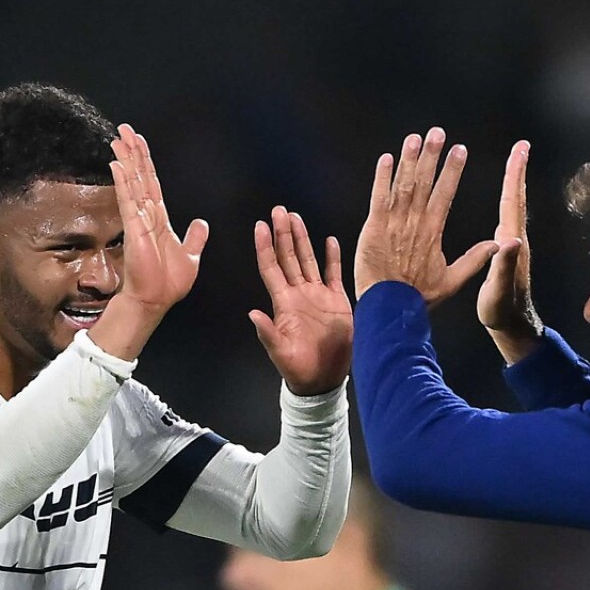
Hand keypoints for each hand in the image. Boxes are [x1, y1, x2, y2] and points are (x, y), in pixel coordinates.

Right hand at [91, 124, 210, 361]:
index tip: (138, 142)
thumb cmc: (168, 283)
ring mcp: (138, 220)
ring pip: (132, 183)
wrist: (155, 301)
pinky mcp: (133, 228)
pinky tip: (117, 164)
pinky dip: (124, 181)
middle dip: (133, 152)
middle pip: (139, 176)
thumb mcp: (190, 257)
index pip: (152, 183)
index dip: (145, 162)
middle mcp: (146, 215)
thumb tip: (202, 223)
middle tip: (124, 129)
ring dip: (126, 160)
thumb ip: (194, 238)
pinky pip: (128, 200)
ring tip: (118, 138)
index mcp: (159, 219)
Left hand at [249, 207, 352, 395]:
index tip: (260, 226)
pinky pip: (333, 273)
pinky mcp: (336, 301)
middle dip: (283, 233)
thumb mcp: (280, 353)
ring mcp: (317, 296)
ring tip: (296, 218)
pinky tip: (329, 240)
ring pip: (308, 260)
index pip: (271, 268)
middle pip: (288, 257)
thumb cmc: (299, 368)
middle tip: (279, 211)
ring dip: (302, 239)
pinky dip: (332, 257)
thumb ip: (268, 333)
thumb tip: (253, 314)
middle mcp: (298, 294)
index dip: (265, 247)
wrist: (323, 378)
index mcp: (283, 303)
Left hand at [352, 127, 498, 304]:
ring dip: (409, 160)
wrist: (391, 308)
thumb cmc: (420, 296)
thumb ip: (474, 259)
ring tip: (415, 137)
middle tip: (437, 131)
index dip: (452, 170)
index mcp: (434, 232)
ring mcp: (394, 224)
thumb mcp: (452, 280)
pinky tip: (387, 158)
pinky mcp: (374, 228)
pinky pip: (378, 198)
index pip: (445, 194)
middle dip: (431, 155)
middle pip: (425, 182)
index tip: (459, 149)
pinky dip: (382, 177)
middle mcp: (415, 222)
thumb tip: (499, 245)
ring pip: (403, 185)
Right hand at [477, 140, 544, 362]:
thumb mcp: (499, 289)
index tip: (519, 150)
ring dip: (513, 183)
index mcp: (511, 244)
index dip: (514, 175)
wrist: (514, 327)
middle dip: (517, 171)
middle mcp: (516, 240)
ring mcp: (514, 246)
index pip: (511, 202)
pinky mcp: (510, 252)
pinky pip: (507, 217)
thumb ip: (504, 265)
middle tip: (521, 147)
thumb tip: (510, 240)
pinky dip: (506, 201)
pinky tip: (503, 200)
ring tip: (513, 164)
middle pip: (516, 198)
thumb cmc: (502, 311)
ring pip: (514, 207)